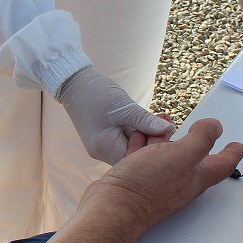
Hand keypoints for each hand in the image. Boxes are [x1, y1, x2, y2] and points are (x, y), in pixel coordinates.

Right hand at [57, 68, 173, 163]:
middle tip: (166, 121)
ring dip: (145, 135)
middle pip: (134, 155)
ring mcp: (102, 147)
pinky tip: (144, 121)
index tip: (169, 130)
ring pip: (131, 147)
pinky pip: (125, 141)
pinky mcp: (104, 140)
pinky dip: (137, 132)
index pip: (136, 158)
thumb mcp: (123, 106)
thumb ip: (145, 121)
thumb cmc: (94, 93)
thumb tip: (168, 130)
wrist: (73, 83)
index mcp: (105, 148)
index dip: (154, 147)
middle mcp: (102, 152)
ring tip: (157, 118)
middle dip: (152, 140)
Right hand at [79, 118, 242, 231]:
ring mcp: (157, 180)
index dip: (232, 153)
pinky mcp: (136, 178)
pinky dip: (144, 143)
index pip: (222, 164)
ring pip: (166, 154)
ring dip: (167, 139)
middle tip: (203, 130)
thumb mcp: (182, 154)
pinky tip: (139, 136)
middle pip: (194, 158)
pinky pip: (143, 156)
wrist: (113, 205)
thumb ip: (202, 139)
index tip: (238, 146)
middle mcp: (178, 180)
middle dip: (198, 141)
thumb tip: (215, 128)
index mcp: (196, 177)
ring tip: (165, 125)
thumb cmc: (147, 185)